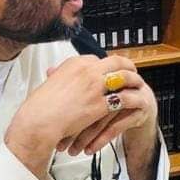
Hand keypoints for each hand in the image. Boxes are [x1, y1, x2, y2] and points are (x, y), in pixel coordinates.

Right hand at [4, 55, 154, 178]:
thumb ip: (56, 76)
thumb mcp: (48, 83)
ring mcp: (95, 87)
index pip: (96, 59)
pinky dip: (132, 98)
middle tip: (132, 71)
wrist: (40, 120)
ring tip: (138, 84)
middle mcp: (87, 71)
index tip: (110, 68)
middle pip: (115, 62)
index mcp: (73, 64)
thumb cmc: (40, 106)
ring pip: (124, 77)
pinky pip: (123, 97)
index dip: (106, 64)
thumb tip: (54, 73)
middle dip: (126, 66)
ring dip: (133, 80)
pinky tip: (136, 101)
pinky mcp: (100, 104)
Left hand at [56, 73, 157, 156]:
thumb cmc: (114, 98)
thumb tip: (50, 70)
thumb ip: (72, 82)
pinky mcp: (139, 109)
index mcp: (103, 74)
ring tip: (75, 150)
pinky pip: (118, 126)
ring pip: (104, 117)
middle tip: (63, 144)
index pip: (82, 91)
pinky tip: (91, 149)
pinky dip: (102, 139)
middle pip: (92, 104)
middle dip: (75, 127)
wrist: (143, 107)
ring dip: (88, 136)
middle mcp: (117, 82)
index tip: (53, 127)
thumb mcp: (92, 92)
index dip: (66, 109)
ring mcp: (130, 95)